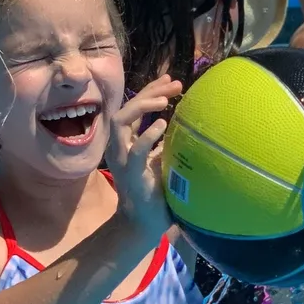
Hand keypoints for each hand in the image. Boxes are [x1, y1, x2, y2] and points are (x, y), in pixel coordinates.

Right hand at [106, 74, 181, 242]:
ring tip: (164, 102)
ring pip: (120, 121)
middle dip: (149, 92)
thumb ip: (164, 141)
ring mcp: (122, 158)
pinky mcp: (131, 173)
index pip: (133, 107)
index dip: (150, 91)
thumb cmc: (155, 192)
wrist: (144, 223)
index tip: (170, 81)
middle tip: (173, 84)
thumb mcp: (160, 159)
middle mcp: (119, 146)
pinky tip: (162, 124)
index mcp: (126, 141)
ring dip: (142, 106)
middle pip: (126, 107)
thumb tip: (184, 122)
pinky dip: (147, 134)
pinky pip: (135, 150)